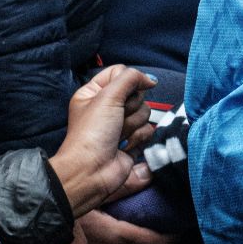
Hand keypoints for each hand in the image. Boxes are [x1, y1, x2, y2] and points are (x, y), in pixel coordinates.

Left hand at [49, 65, 155, 215]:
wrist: (91, 170)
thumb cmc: (92, 133)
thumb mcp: (107, 96)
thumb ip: (130, 78)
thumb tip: (150, 80)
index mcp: (94, 93)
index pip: (120, 73)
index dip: (126, 81)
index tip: (122, 92)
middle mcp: (108, 107)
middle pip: (137, 93)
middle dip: (130, 107)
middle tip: (116, 119)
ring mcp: (121, 124)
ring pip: (145, 111)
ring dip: (133, 124)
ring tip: (118, 136)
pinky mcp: (132, 140)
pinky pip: (148, 129)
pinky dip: (138, 138)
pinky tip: (125, 146)